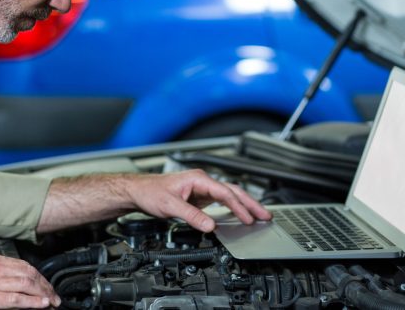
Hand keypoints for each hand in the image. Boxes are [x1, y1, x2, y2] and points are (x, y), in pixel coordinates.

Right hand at [0, 253, 60, 309]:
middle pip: (29, 274)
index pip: (23, 265)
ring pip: (26, 284)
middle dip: (45, 285)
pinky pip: (16, 299)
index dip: (38, 275)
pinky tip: (42, 304)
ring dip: (43, 293)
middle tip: (54, 295)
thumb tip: (8, 278)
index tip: (45, 283)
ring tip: (52, 301)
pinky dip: (32, 301)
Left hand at [128, 170, 271, 231]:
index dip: (238, 206)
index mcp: (198, 179)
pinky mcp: (199, 198)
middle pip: (233, 191)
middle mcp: (203, 182)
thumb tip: (210, 226)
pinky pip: (221, 202)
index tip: (248, 218)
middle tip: (266, 215)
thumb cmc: (150, 192)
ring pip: (229, 196)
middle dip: (250, 203)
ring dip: (244, 206)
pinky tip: (240, 216)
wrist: (138, 191)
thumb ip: (191, 216)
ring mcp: (202, 190)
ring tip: (259, 216)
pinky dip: (233, 208)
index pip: (225, 192)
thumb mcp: (170, 206)